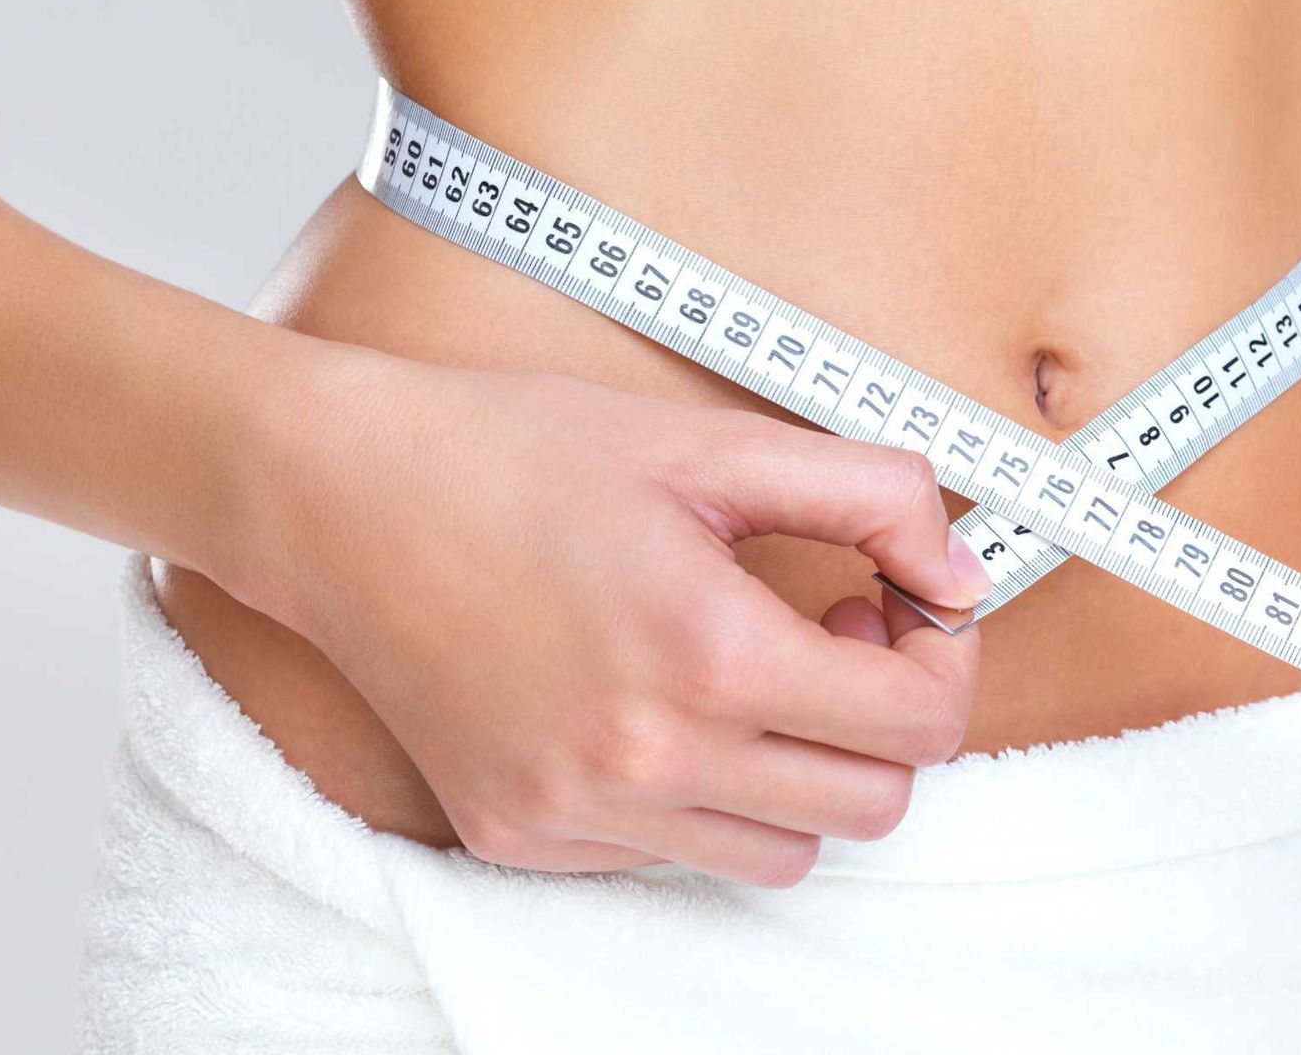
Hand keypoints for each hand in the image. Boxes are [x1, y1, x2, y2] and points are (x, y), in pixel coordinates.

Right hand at [228, 353, 990, 886]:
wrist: (338, 500)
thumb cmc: (514, 456)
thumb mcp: (710, 444)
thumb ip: (869, 495)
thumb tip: (962, 573)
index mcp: (708, 654)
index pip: (919, 724)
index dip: (942, 661)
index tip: (905, 612)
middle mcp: (647, 759)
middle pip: (871, 804)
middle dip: (882, 719)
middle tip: (831, 634)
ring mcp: (580, 815)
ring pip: (784, 852)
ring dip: (799, 771)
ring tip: (743, 673)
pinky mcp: (525, 838)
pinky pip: (675, 856)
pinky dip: (699, 796)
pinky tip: (649, 704)